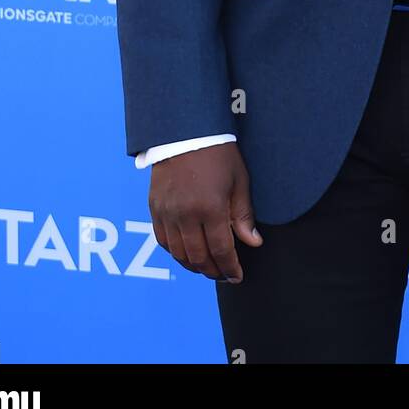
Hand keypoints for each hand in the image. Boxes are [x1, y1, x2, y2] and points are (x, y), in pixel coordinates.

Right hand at [148, 142, 262, 281]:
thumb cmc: (218, 153)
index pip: (221, 250)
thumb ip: (243, 215)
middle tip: (224, 275)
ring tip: (207, 267)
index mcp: (210, 208)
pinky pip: (163, 241)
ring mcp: (167, 212)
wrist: (186, 131)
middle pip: (199, 257)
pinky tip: (187, 254)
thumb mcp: (239, 181)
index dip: (230, 268)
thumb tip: (253, 243)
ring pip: (179, 254)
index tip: (237, 276)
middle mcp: (186, 214)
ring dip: (194, 266)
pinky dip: (175, 253)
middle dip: (213, 271)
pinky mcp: (155, 208)